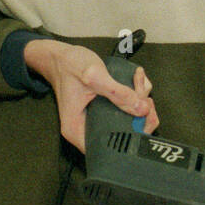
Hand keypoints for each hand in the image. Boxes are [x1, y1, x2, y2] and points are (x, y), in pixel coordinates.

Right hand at [23, 39, 158, 152]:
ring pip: (129, 119)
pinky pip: (127, 108)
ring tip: (136, 80)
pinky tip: (135, 79)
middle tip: (143, 94)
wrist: (61, 56)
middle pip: (124, 135)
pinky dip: (137, 94)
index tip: (143, 115)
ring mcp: (98, 119)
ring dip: (140, 100)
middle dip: (140, 114)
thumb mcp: (94, 76)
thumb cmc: (69, 66)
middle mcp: (88, 128)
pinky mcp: (105, 109)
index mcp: (78, 130)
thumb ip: (118, 93)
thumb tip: (142, 109)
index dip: (133, 136)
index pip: (111, 148)